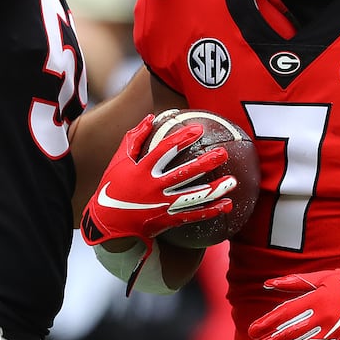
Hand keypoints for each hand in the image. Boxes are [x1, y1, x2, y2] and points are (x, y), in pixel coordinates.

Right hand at [80, 113, 234, 249]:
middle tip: (223, 153)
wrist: (108, 223)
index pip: (165, 151)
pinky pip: (192, 216)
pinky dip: (210, 211)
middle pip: (184, 174)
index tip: (198, 129)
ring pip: (192, 197)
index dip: (182, 139)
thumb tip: (151, 117)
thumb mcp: (119, 160)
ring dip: (214, 190)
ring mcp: (162, 205)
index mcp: (142, 170)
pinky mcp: (167, 220)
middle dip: (205, 163)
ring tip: (232, 182)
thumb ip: (134, 138)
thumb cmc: (113, 187)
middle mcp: (154, 187)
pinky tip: (227, 206)